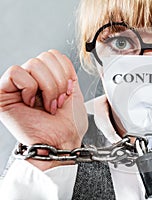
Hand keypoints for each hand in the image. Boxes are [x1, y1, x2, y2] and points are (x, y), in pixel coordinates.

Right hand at [0, 50, 87, 169]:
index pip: (54, 54)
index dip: (65, 72)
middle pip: (45, 56)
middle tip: (58, 102)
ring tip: (47, 105)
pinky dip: (31, 88)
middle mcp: (32, 79)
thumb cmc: (69, 123)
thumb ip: (65, 70)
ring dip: (48, 87)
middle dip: (59, 82)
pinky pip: (16, 72)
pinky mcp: (2, 93)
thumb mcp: (74, 91)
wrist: (62, 141)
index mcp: (47, 78)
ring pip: (34, 64)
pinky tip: (31, 103)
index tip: (68, 92)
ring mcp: (17, 86)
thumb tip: (57, 56)